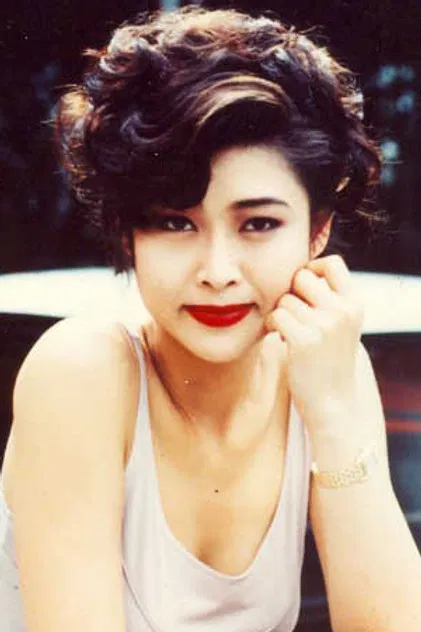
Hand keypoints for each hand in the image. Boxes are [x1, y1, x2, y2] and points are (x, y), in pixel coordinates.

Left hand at [265, 255, 364, 437]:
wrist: (333, 403)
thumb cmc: (330, 360)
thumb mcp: (341, 325)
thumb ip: (328, 298)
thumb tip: (300, 271)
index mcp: (354, 304)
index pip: (332, 263)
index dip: (312, 268)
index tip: (304, 287)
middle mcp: (342, 311)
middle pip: (301, 277)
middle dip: (291, 293)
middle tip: (293, 315)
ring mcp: (324, 325)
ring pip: (284, 299)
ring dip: (280, 313)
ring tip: (288, 332)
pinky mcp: (303, 341)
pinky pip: (275, 316)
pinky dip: (271, 326)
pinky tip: (280, 339)